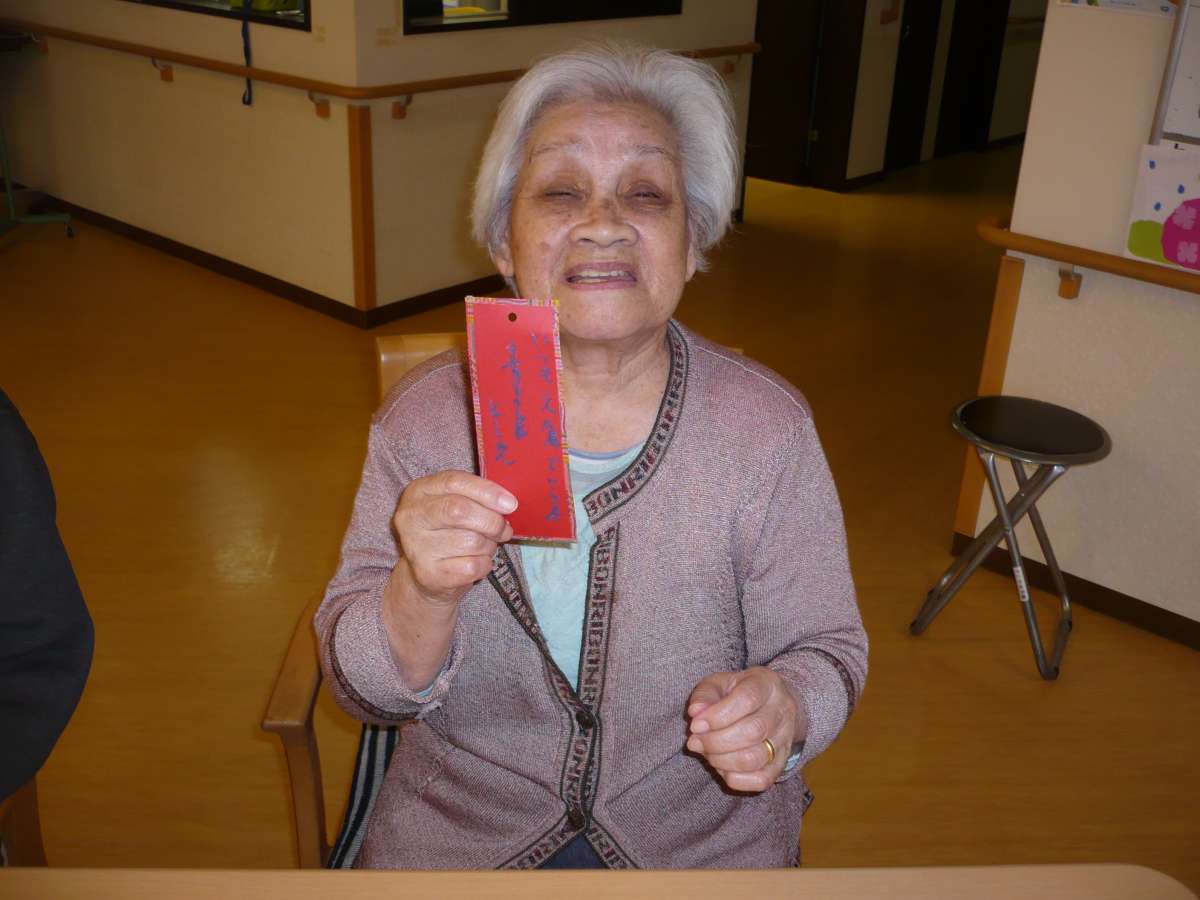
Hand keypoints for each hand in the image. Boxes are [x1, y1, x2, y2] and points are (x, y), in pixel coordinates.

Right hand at [392, 470, 516, 606]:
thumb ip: (476, 497)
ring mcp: (416, 547)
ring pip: (471, 541)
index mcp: (418, 491)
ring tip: (483, 546)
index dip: (486, 491)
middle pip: (460, 510)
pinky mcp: (428, 574)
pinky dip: (484, 564)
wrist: (428, 576)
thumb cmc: (448, 532)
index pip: (454, 482)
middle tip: (504, 529)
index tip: (511, 504)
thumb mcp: (455, 505)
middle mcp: (411, 517)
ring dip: (489, 545)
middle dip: (491, 521)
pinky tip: (476, 562)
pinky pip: (473, 566)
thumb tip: (507, 504)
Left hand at [685, 667, 806, 792]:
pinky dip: (736, 779)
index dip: (718, 715)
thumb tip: (695, 713)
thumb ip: (704, 695)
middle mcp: (782, 711)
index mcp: (766, 684)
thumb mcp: (720, 683)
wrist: (774, 705)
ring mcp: (785, 739)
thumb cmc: (739, 692)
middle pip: (752, 731)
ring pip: (756, 758)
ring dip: (722, 760)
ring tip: (706, 753)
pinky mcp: (782, 763)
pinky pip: (761, 779)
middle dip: (715, 741)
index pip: (747, 699)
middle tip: (694, 742)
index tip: (695, 725)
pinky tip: (722, 767)